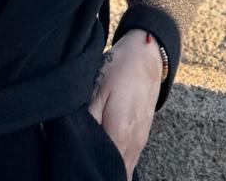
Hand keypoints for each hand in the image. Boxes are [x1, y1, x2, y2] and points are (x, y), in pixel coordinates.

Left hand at [86, 28, 161, 177]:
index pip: (105, 166)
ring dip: (111, 167)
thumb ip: (89, 119)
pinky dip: (119, 162)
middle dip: (100, 170)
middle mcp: (133, 143)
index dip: (91, 167)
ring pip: (124, 167)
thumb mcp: (98, 89)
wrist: (147, 56)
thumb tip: (78, 141)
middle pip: (116, 171)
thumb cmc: (120, 69)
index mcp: (119, 133)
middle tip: (82, 166)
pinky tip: (107, 155)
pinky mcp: (142, 135)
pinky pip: (130, 158)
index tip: (79, 167)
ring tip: (93, 161)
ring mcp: (140, 141)